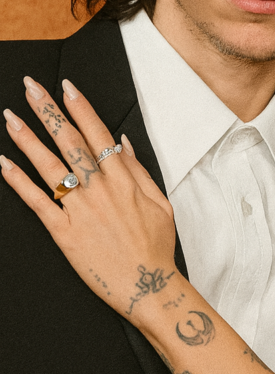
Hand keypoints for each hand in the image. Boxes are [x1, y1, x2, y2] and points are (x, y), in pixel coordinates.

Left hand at [1, 76, 176, 321]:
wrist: (148, 286)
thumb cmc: (155, 246)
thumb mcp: (159, 202)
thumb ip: (139, 170)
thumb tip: (122, 141)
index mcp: (123, 180)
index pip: (97, 133)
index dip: (80, 108)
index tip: (65, 86)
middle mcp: (100, 189)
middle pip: (69, 142)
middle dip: (47, 111)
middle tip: (30, 88)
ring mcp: (80, 210)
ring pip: (49, 166)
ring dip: (28, 138)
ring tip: (10, 117)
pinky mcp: (64, 233)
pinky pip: (37, 202)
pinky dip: (18, 181)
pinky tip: (4, 163)